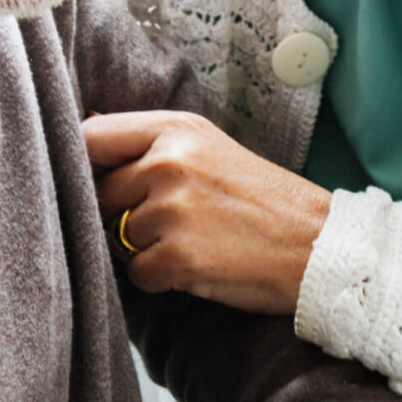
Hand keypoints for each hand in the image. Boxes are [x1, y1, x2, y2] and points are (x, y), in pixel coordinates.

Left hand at [82, 110, 331, 313]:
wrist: (318, 244)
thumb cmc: (263, 199)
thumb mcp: (209, 147)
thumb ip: (150, 142)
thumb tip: (86, 124)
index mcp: (176, 129)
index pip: (91, 136)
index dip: (83, 162)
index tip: (96, 179)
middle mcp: (169, 162)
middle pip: (100, 193)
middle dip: (123, 213)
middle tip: (175, 220)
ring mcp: (172, 210)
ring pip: (118, 237)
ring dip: (147, 248)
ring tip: (197, 240)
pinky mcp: (178, 256)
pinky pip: (137, 273)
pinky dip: (162, 277)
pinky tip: (200, 264)